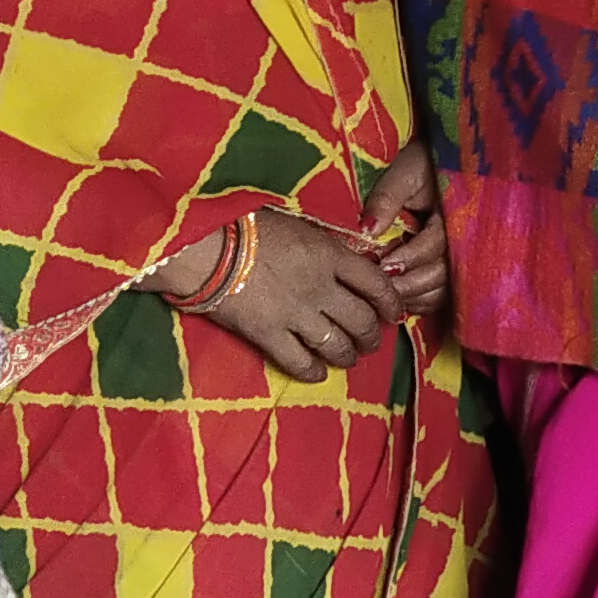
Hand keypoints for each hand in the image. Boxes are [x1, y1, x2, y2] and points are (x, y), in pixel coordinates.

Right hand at [196, 210, 404, 382]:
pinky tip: (318, 374)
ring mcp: (296, 314)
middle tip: (371, 340)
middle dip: (372, 335)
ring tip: (349, 358)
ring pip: (337, 346)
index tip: (395, 311)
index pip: (376, 282)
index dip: (391, 301)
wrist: (203, 245)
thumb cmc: (244, 224)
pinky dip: (313, 371)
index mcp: (329, 254)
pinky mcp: (268, 335)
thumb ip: (320, 245)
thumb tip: (339, 258)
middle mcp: (320, 287)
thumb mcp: (295, 224)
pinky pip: (300, 362)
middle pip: (362, 321)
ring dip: (348, 356)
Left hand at [360, 139, 447, 324]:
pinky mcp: (455, 270)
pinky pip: (442, 295)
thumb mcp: (405, 172)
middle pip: (440, 274)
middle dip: (407, 284)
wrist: (444, 164)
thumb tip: (368, 229)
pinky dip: (420, 300)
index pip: (435, 244)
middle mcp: (464, 241)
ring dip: (413, 295)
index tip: (382, 265)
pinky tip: (399, 295)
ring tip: (384, 292)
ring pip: (442, 290)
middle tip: (377, 286)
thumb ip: (387, 198)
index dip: (409, 258)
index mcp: (455, 214)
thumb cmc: (423, 164)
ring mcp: (462, 259)